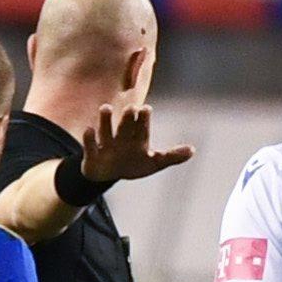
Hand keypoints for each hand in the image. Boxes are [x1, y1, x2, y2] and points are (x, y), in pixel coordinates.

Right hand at [79, 99, 193, 186]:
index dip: (144, 120)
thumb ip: (171, 156)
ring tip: (105, 108)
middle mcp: (121, 140)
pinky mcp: (92, 156)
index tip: (147, 109)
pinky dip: (89, 139)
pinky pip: (90, 146)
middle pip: (125, 128)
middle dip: (128, 119)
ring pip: (105, 132)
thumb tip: (193, 150)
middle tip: (131, 108)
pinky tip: (89, 130)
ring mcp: (106, 147)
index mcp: (136, 140)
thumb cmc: (133, 164)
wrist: (107, 173)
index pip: (142, 129)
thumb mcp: (154, 163)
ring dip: (105, 121)